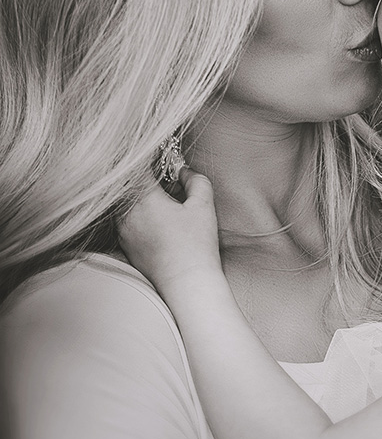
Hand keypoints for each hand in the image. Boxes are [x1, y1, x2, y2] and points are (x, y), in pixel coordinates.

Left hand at [117, 168, 221, 295]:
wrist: (186, 282)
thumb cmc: (195, 245)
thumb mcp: (203, 206)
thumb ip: (195, 180)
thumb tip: (184, 171)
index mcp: (143, 198)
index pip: (134, 167)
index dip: (145, 158)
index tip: (156, 156)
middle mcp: (126, 213)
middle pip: (123, 184)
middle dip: (139, 176)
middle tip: (157, 175)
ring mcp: (122, 231)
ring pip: (120, 203)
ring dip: (134, 195)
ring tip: (156, 196)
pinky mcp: (124, 245)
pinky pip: (123, 220)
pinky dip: (133, 212)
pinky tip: (153, 217)